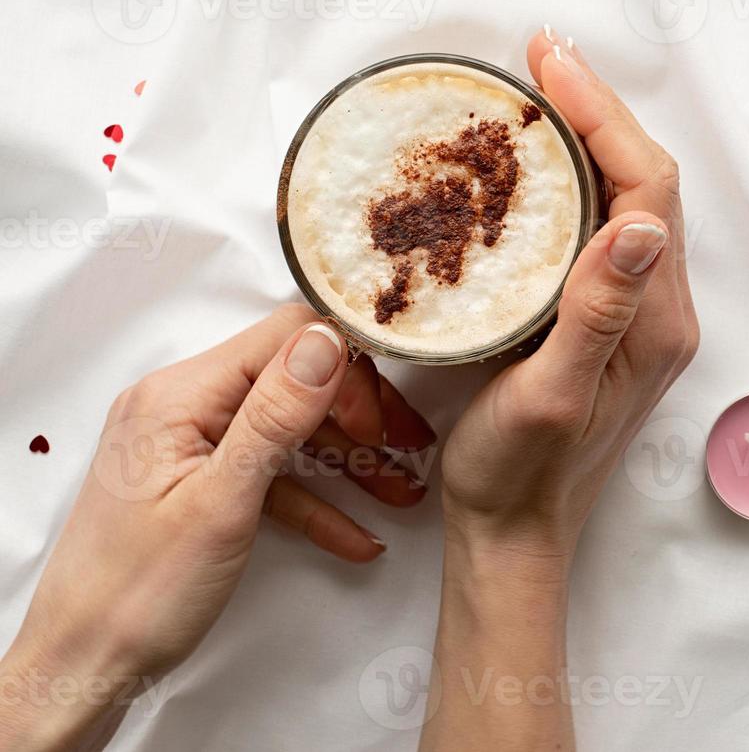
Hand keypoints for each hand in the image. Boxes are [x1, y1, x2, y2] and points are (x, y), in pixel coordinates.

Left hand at [0, 305, 434, 750]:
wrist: (84, 665)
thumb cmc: (136, 593)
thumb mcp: (221, 502)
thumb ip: (275, 416)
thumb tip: (325, 340)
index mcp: (180, 394)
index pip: (286, 339)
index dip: (345, 369)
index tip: (381, 420)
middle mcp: (183, 404)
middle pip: (296, 381)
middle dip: (360, 416)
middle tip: (408, 453)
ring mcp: (191, 443)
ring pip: (291, 432)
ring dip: (350, 463)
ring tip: (402, 491)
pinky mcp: (200, 480)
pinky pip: (272, 474)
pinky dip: (316, 500)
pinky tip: (357, 534)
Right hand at [422, 32, 697, 751]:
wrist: (514, 534)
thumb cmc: (521, 476)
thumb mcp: (552, 394)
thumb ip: (598, 310)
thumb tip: (643, 225)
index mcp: (656, 319)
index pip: (648, 187)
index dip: (604, 116)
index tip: (550, 64)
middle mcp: (660, 309)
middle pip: (644, 181)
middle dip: (596, 111)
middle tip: (538, 59)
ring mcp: (637, 315)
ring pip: (623, 200)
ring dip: (586, 139)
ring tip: (533, 94)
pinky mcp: (607, 322)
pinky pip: (599, 230)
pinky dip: (571, 182)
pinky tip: (531, 167)